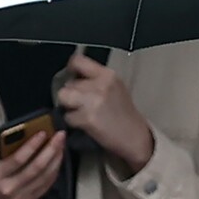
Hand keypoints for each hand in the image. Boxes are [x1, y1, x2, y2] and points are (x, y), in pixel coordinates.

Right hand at [0, 132, 65, 198]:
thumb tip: (7, 131)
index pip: (18, 159)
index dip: (33, 145)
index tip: (44, 132)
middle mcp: (10, 187)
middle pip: (36, 167)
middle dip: (51, 149)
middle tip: (60, 136)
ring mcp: (21, 197)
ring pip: (45, 177)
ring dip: (56, 160)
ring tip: (62, 145)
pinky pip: (46, 186)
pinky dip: (54, 172)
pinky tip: (58, 161)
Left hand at [56, 54, 153, 171]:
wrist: (135, 137)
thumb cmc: (124, 113)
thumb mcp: (115, 88)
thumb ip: (95, 80)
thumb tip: (71, 76)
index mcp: (108, 75)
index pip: (78, 61)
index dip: (71, 70)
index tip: (72, 77)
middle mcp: (100, 85)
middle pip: (68, 83)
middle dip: (71, 94)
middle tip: (83, 104)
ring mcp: (93, 101)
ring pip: (63, 97)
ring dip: (68, 106)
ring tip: (81, 112)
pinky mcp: (87, 118)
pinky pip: (67, 116)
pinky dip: (73, 122)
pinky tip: (86, 124)